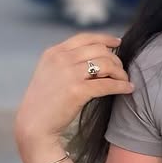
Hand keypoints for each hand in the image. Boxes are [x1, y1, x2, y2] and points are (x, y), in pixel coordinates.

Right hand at [14, 33, 133, 162]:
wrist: (34, 124)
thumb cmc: (44, 102)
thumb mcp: (49, 72)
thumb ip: (66, 61)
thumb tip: (96, 56)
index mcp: (54, 52)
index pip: (85, 38)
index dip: (105, 39)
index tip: (117, 43)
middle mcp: (61, 59)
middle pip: (99, 50)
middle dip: (115, 60)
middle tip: (121, 71)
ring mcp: (69, 74)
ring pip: (106, 64)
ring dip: (120, 73)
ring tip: (125, 81)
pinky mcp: (77, 90)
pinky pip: (108, 84)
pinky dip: (121, 86)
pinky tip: (128, 89)